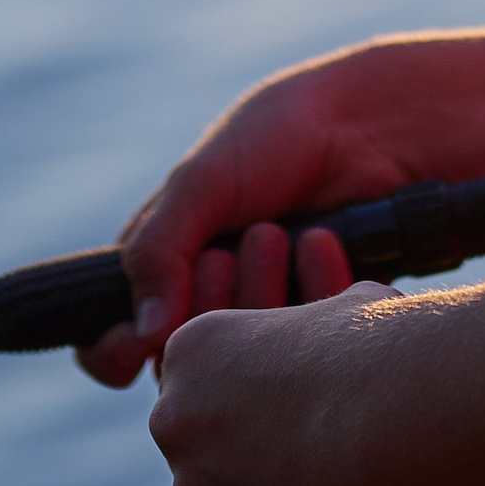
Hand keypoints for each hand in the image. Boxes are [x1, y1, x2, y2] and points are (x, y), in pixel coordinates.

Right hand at [71, 16, 484, 389]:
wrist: (368, 125)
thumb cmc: (273, 139)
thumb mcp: (202, 182)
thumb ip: (158, 249)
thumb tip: (145, 333)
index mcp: (165, 267)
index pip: (116, 340)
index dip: (116, 353)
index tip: (137, 350)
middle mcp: (212, 302)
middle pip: (183, 357)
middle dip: (204, 310)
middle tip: (228, 257)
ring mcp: (269, 318)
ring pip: (246, 360)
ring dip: (257, 297)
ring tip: (277, 231)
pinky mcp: (320, 324)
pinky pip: (306, 346)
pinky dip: (311, 296)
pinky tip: (322, 244)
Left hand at [148, 284, 422, 485]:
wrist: (392, 409)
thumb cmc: (371, 347)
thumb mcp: (331, 309)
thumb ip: (304, 333)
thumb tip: (332, 342)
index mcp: (188, 352)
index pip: (204, 385)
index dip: (254, 396)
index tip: (295, 401)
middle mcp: (173, 419)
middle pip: (202, 445)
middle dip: (247, 449)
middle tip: (308, 444)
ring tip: (328, 475)